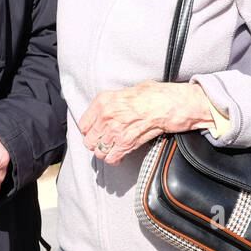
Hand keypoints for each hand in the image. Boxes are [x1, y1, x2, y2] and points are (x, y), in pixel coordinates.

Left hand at [78, 81, 212, 164]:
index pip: (83, 124)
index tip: (95, 132)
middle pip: (89, 140)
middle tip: (104, 142)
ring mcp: (114, 132)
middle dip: (97, 143)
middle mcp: (105, 117)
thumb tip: (111, 107)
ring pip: (99, 152)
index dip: (89, 131)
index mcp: (103, 101)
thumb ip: (114, 101)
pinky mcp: (125, 144)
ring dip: (105, 152)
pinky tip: (119, 155)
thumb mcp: (128, 91)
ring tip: (112, 149)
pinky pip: (112, 158)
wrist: (167, 105)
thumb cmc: (153, 95)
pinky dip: (115, 159)